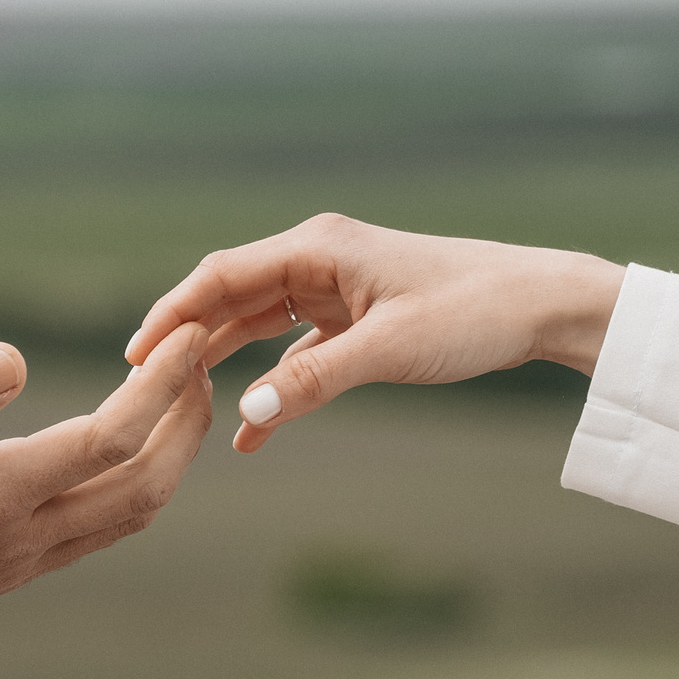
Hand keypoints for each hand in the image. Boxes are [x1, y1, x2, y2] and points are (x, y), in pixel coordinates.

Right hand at [0, 327, 212, 678]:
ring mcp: (24, 560)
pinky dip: (137, 481)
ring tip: (178, 395)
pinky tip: (124, 448)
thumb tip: (13, 358)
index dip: (160, 385)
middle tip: (200, 357)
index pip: (108, 439)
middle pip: (145, 484)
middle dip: (187, 420)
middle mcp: (23, 536)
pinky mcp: (15, 569)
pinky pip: (102, 528)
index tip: (185, 335)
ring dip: (171, 454)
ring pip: (131, 512)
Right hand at [126, 214, 619, 453]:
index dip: (171, 314)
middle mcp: (320, 259)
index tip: (135, 355)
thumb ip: (313, 381)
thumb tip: (244, 415)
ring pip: (259, 324)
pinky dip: (273, 385)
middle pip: (231, 298)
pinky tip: (252, 429)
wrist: (543, 306)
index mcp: (318, 248)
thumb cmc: (474, 312)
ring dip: (224, 362)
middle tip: (141, 388)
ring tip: (180, 405)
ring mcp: (338, 288)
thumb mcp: (389, 350)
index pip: (220, 276)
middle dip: (187, 340)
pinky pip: (297, 351)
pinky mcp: (359, 318)